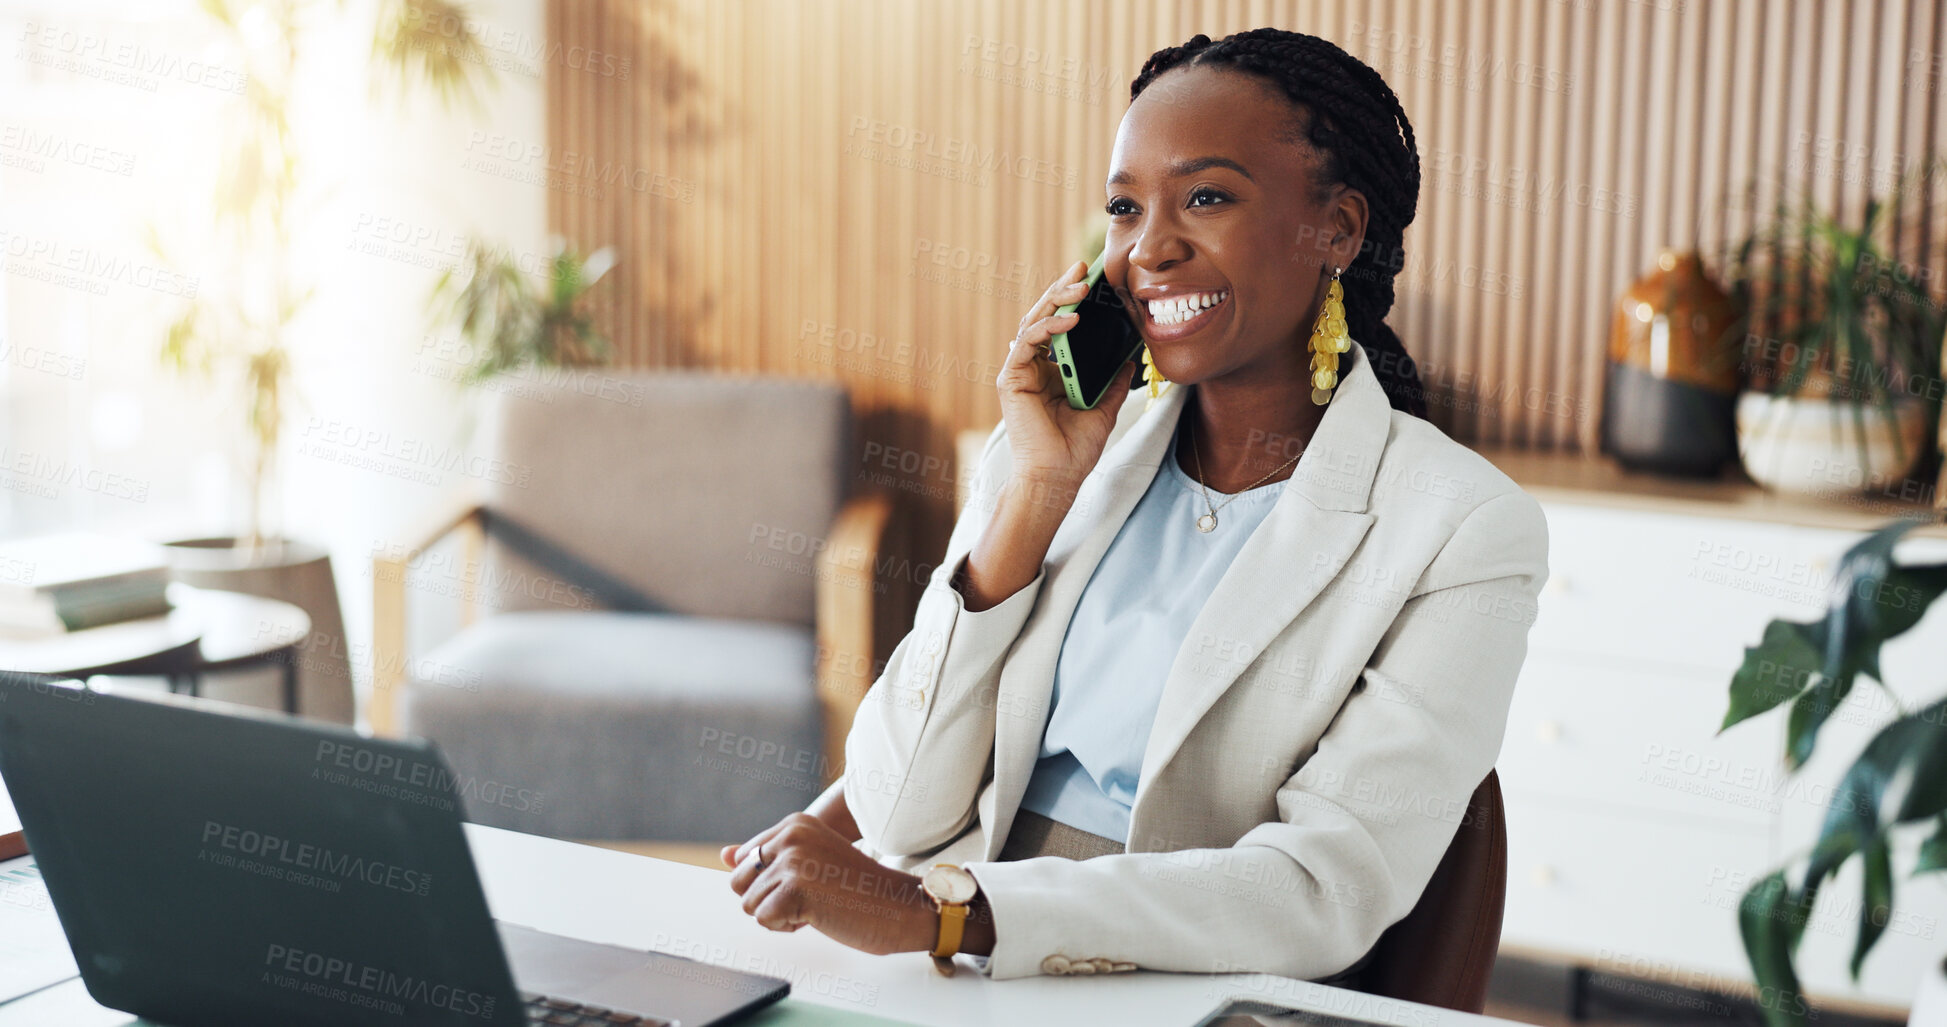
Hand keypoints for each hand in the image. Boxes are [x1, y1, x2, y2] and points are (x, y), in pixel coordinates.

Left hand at [719, 812, 934, 955]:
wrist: (899, 906)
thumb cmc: (857, 889)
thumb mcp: (809, 864)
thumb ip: (767, 858)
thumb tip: (723, 855)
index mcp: (794, 823)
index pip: (745, 859)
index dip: (770, 882)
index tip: (808, 881)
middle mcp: (791, 835)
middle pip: (738, 882)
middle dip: (768, 899)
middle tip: (811, 897)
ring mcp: (792, 860)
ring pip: (749, 905)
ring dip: (780, 915)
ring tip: (818, 905)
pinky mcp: (794, 888)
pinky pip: (764, 921)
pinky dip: (787, 928)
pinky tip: (819, 916)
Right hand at [997, 258, 1141, 489]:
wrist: (1058, 477)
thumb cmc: (1075, 449)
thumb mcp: (1105, 406)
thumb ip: (1113, 380)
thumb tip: (1130, 355)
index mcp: (1052, 370)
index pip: (1060, 325)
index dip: (1073, 301)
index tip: (1094, 278)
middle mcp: (1033, 366)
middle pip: (1045, 316)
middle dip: (1063, 288)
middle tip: (1083, 267)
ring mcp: (1020, 370)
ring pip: (1033, 321)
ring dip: (1057, 300)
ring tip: (1081, 287)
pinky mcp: (1011, 378)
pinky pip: (1028, 342)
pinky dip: (1048, 326)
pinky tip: (1071, 318)